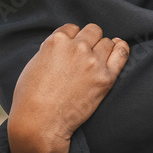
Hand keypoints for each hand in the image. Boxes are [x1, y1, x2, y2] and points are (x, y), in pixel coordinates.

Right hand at [9, 23, 129, 152]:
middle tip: (85, 54)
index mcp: (56, 42)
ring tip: (98, 59)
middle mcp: (77, 48)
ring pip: (107, 42)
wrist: (41, 123)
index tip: (72, 49)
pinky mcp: (106, 77)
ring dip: (103, 48)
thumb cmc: (30, 98)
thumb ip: (50, 49)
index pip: (72, 29)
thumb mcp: (34, 64)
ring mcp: (93, 62)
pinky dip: (121, 48)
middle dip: (89, 40)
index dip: (72, 38)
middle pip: (92, 31)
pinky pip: (122, 53)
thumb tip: (61, 43)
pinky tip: (118, 48)